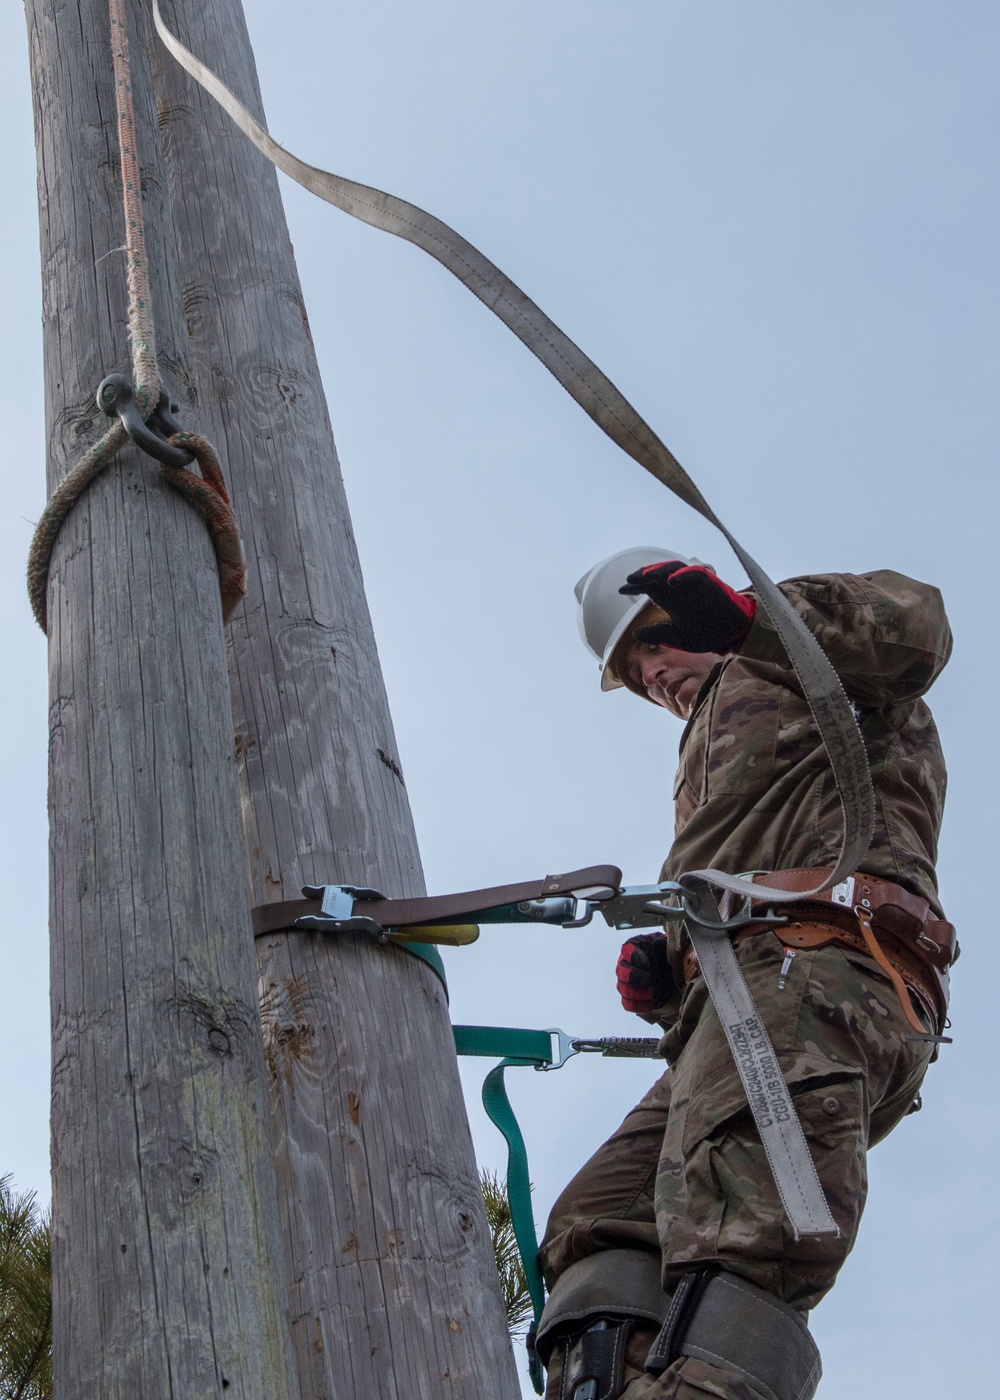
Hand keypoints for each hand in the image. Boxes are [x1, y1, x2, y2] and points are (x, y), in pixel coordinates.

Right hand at [616, 934, 676, 1014]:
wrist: (672, 973)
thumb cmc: (666, 956)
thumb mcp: (668, 947)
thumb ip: (663, 943)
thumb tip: (657, 942)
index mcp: (633, 949)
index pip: (627, 950)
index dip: (634, 957)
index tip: (647, 965)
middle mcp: (626, 965)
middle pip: (621, 972)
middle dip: (633, 977)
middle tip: (648, 980)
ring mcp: (626, 983)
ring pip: (623, 989)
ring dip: (637, 993)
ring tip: (652, 995)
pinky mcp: (632, 999)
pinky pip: (628, 1005)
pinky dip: (638, 1006)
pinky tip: (651, 1005)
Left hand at [619, 561, 755, 653]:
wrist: (732, 635)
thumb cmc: (708, 634)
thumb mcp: (678, 637)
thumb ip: (658, 634)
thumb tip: (636, 634)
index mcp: (672, 599)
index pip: (650, 587)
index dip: (636, 587)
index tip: (621, 590)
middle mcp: (681, 589)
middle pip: (658, 575)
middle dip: (643, 576)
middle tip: (629, 580)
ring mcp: (694, 585)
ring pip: (674, 570)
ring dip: (659, 571)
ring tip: (645, 577)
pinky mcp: (709, 583)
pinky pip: (695, 574)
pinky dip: (683, 575)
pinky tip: (671, 582)